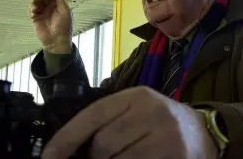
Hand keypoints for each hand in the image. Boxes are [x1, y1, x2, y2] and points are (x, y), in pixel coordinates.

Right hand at [28, 0, 71, 53]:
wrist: (56, 41)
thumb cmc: (63, 26)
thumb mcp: (64, 10)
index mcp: (58, 3)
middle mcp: (50, 6)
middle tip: (38, 1)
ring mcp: (43, 11)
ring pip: (35, 1)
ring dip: (34, 3)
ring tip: (36, 9)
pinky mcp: (36, 17)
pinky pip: (31, 9)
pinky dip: (31, 9)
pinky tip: (34, 14)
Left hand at [42, 87, 217, 158]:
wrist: (200, 131)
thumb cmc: (159, 119)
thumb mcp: (134, 110)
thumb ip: (108, 120)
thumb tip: (74, 144)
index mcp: (136, 96)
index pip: (93, 114)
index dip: (67, 137)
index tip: (50, 156)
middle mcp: (150, 112)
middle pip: (103, 143)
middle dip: (94, 155)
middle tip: (99, 155)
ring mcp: (164, 136)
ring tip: (120, 155)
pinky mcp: (173, 157)